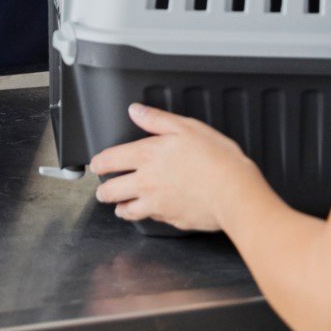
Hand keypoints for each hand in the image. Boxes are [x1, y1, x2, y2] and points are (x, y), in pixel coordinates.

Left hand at [89, 103, 270, 232]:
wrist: (234, 192)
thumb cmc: (215, 158)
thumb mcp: (186, 127)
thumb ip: (156, 120)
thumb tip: (135, 111)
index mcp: (146, 156)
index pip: (110, 161)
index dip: (99, 163)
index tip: (96, 165)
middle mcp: (145, 183)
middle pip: (111, 191)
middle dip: (103, 191)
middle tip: (102, 191)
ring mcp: (156, 204)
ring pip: (127, 210)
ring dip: (120, 207)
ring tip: (119, 207)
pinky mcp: (170, 220)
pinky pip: (151, 219)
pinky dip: (146, 216)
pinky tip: (149, 212)